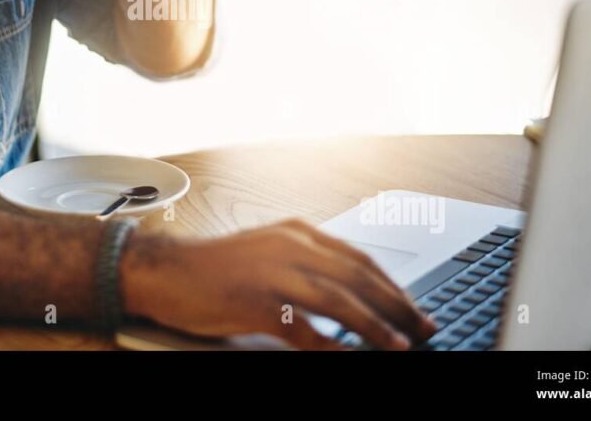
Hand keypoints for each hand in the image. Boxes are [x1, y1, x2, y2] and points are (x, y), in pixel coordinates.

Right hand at [120, 218, 436, 349]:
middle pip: (358, 278)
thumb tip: (350, 293)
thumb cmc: (216, 265)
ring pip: (340, 300)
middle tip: (423, 329)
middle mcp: (291, 247)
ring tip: (402, 346)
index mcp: (298, 232)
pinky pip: (304, 329)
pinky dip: (332, 347)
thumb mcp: (268, 251)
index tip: (414, 308)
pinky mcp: (257, 303)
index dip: (392, 285)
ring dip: (376, 326)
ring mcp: (274, 274)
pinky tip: (349, 359)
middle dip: (397, 306)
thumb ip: (306, 264)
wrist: (166, 270)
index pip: (359, 258)